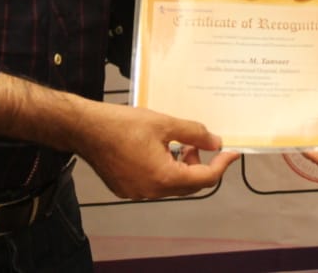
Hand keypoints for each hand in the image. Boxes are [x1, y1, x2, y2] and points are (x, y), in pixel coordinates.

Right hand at [73, 101, 239, 199]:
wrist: (85, 129)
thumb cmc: (122, 124)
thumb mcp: (164, 123)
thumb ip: (194, 133)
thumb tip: (215, 142)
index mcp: (163, 177)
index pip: (204, 179)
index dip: (221, 165)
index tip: (231, 153)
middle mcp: (151, 191)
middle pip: (188, 186)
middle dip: (199, 166)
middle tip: (200, 144)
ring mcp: (136, 192)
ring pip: (171, 186)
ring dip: (181, 168)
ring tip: (179, 144)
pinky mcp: (125, 188)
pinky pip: (153, 184)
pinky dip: (164, 171)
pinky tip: (159, 151)